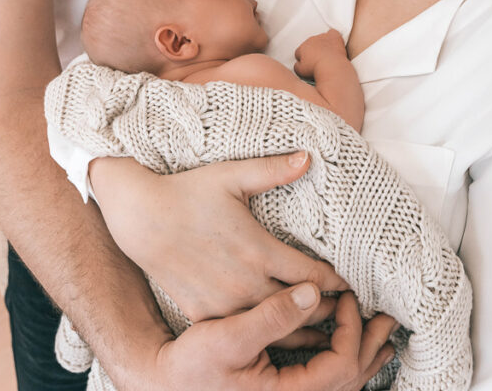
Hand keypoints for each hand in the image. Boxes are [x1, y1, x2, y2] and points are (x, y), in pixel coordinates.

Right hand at [90, 151, 346, 321]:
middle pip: (298, 307)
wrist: (141, 218)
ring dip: (300, 329)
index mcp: (258, 249)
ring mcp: (224, 303)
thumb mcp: (232, 175)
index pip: (310, 275)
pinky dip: (262, 335)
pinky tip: (275, 335)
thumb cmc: (188, 191)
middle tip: (347, 311)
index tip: (350, 284)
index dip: (334, 282)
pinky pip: (241, 332)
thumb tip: (309, 156)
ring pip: (272, 329)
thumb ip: (273, 170)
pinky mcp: (204, 314)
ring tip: (323, 330)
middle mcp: (245, 283)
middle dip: (325, 309)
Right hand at [118, 284, 395, 390]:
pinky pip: (324, 379)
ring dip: (362, 354)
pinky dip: (343, 359)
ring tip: (380, 329)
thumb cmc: (191, 362)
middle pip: (348, 381)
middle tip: (386, 316)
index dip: (351, 332)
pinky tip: (349, 340)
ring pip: (340, 384)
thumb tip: (317, 292)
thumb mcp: (229, 334)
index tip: (348, 297)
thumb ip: (274, 315)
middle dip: (369, 346)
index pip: (338, 368)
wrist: (165, 382)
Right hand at [295, 30, 346, 79]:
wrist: (330, 66)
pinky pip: (332, 33)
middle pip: (309, 44)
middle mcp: (311, 40)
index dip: (303, 58)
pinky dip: (333, 37)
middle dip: (312, 51)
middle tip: (317, 60)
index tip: (307, 63)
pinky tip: (334, 43)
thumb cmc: (317, 68)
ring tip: (326, 54)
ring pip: (320, 38)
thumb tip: (298, 65)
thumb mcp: (301, 71)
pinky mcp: (333, 37)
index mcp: (303, 48)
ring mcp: (322, 37)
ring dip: (322, 45)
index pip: (299, 51)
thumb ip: (297, 66)